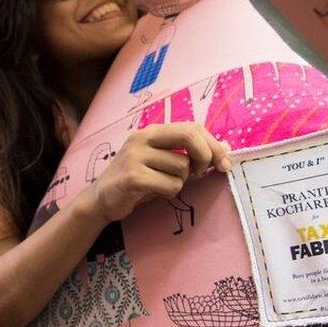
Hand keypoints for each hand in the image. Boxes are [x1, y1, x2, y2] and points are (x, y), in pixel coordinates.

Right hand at [86, 123, 230, 222]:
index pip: (192, 127)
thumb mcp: (163, 162)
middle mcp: (142, 138)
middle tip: (200, 173)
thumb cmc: (137, 179)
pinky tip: (155, 193)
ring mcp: (135, 156)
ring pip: (182, 168)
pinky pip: (170, 185)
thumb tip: (226, 147)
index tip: (224, 163)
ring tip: (162, 185)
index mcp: (152, 131)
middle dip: (205, 156)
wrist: (102, 198)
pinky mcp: (133, 177)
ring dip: (180, 182)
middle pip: (189, 136)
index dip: (213, 144)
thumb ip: (190, 152)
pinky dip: (169, 192)